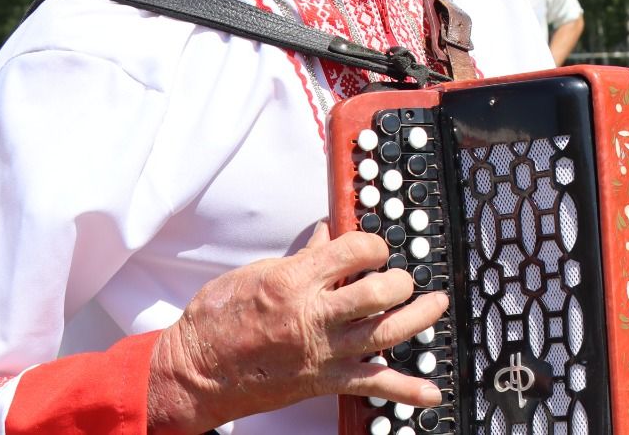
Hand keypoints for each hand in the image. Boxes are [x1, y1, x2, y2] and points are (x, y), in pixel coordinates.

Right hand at [146, 222, 447, 433]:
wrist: (192, 373)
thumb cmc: (214, 321)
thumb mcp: (255, 273)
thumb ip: (299, 257)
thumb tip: (325, 236)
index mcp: (294, 281)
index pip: (354, 250)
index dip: (374, 244)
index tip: (376, 248)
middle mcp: (313, 316)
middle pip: (379, 292)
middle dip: (400, 280)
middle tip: (402, 278)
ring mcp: (322, 351)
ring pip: (386, 333)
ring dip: (419, 318)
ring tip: (435, 305)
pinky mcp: (323, 381)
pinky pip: (373, 384)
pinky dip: (406, 390)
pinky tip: (429, 391)